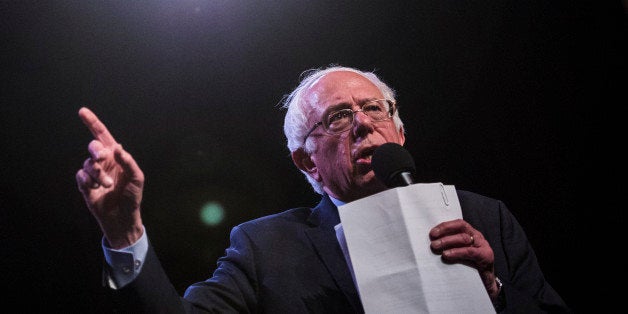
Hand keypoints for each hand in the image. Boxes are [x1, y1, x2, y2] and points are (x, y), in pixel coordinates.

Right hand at [75, 107, 144, 248]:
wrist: (122, 218)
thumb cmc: (132, 197)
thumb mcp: (137, 179)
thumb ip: (128, 162)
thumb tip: (117, 148)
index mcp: (116, 157)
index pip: (103, 136)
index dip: (93, 123)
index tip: (82, 112)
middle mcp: (104, 162)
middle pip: (93, 146)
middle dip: (96, 150)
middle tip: (101, 157)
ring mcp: (94, 174)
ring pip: (88, 163)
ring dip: (97, 173)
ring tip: (106, 185)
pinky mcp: (85, 186)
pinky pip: (81, 176)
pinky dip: (88, 181)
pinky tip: (95, 189)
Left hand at [429, 219, 500, 300]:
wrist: (487, 283)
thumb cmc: (470, 268)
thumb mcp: (459, 255)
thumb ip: (449, 247)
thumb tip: (432, 244)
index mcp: (471, 234)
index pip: (458, 224)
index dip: (445, 226)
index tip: (432, 233)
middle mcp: (477, 237)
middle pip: (460, 229)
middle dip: (444, 233)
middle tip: (432, 242)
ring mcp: (483, 246)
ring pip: (464, 239)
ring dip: (448, 241)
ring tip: (436, 247)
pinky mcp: (486, 256)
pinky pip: (470, 252)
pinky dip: (457, 252)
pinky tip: (447, 255)